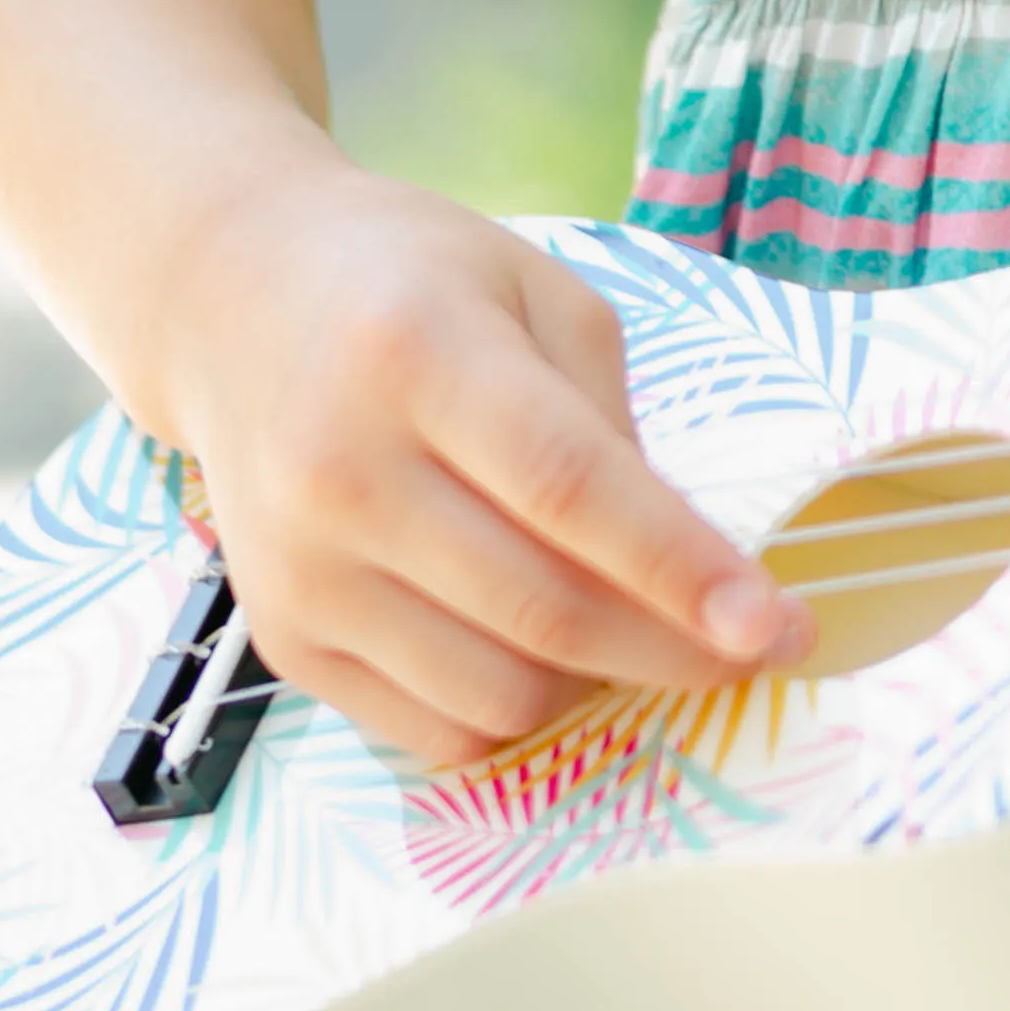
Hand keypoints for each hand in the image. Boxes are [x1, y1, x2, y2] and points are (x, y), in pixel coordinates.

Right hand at [160, 161, 814, 768]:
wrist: (234, 303)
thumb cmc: (414, 283)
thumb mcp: (536, 290)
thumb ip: (609, 416)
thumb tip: (682, 560)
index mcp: (419, 354)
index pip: (570, 486)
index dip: (680, 566)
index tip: (775, 623)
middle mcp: (342, 469)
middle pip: (540, 606)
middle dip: (674, 648)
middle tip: (756, 648)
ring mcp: (299, 568)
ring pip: (491, 690)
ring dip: (595, 681)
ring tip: (634, 622)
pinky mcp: (277, 638)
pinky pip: (428, 727)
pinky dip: (512, 707)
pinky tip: (540, 645)